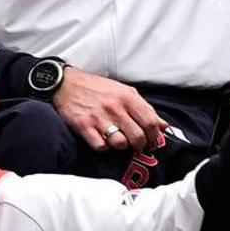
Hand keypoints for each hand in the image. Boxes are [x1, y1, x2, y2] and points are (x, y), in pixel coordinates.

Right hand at [53, 66, 169, 155]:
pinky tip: (101, 139)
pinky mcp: (83, 126)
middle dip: (139, 144)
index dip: (154, 135)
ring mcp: (98, 117)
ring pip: (120, 144)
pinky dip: (103, 147)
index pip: (150, 122)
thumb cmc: (97, 88)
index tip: (151, 139)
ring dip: (121, 145)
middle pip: (138, 136)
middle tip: (135, 143)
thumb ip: (144, 108)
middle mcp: (114, 107)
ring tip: (117, 140)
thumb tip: (164, 125)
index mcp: (127, 97)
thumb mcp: (124, 92)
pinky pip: (100, 146)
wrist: (66, 83)